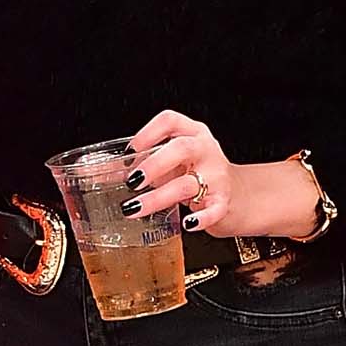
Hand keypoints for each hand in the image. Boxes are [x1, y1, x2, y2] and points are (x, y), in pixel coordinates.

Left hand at [125, 111, 321, 240]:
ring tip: (135, 208)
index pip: (170, 121)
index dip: (147, 133)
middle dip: (152, 165)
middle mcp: (206, 150)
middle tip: (132, 181)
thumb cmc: (199, 175)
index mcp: (192, 133)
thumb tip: (106, 175)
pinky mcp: (224, 202)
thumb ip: (147, 164)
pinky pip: (212, 210)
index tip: (130, 151)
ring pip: (187, 184)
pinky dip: (199, 219)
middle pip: (181, 148)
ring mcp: (217, 176)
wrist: (239, 196)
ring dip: (157, 198)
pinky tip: (186, 224)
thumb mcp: (175, 163)